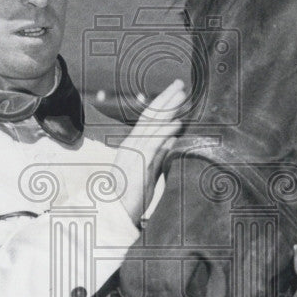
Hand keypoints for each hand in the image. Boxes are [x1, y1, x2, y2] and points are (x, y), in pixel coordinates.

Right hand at [114, 79, 184, 222]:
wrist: (115, 211)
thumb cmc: (131, 194)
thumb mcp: (149, 170)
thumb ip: (160, 154)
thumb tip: (173, 139)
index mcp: (133, 144)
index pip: (148, 119)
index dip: (162, 104)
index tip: (175, 93)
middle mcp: (132, 143)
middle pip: (150, 115)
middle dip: (166, 98)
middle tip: (180, 85)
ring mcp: (134, 151)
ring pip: (151, 124)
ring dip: (168, 108)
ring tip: (181, 96)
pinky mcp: (139, 163)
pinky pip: (153, 143)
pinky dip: (165, 132)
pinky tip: (176, 123)